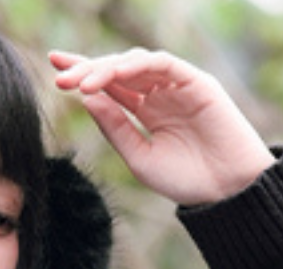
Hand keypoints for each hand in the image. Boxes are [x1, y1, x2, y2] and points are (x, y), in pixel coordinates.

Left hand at [48, 48, 273, 207]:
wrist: (227, 192)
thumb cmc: (187, 181)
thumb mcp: (140, 158)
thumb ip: (115, 128)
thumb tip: (86, 98)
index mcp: (146, 110)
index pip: (110, 85)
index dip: (84, 74)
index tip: (55, 71)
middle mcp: (159, 92)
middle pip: (118, 70)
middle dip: (88, 69)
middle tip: (60, 75)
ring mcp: (178, 84)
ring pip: (137, 63)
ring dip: (108, 69)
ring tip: (83, 82)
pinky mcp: (196, 81)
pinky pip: (164, 64)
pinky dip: (139, 66)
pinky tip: (115, 75)